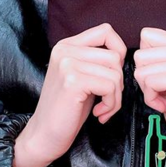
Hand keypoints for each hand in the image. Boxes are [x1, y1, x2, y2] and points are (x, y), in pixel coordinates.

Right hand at [13, 23, 125, 166]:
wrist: (43, 135)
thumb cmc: (67, 108)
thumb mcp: (81, 74)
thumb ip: (96, 59)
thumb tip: (122, 54)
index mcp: (67, 45)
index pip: (106, 31)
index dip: (119, 51)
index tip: (112, 73)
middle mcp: (65, 50)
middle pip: (114, 55)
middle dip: (119, 81)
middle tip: (107, 98)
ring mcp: (67, 64)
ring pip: (115, 72)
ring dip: (116, 96)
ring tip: (103, 107)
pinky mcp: (72, 81)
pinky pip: (110, 86)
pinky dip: (112, 104)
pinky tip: (99, 112)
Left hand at [134, 28, 165, 166]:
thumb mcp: (165, 72)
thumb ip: (155, 56)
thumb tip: (136, 50)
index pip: (146, 35)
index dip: (145, 60)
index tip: (159, 76)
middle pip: (140, 54)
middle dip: (144, 77)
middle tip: (162, 90)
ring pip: (142, 70)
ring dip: (148, 90)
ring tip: (165, 97)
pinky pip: (150, 83)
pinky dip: (152, 99)